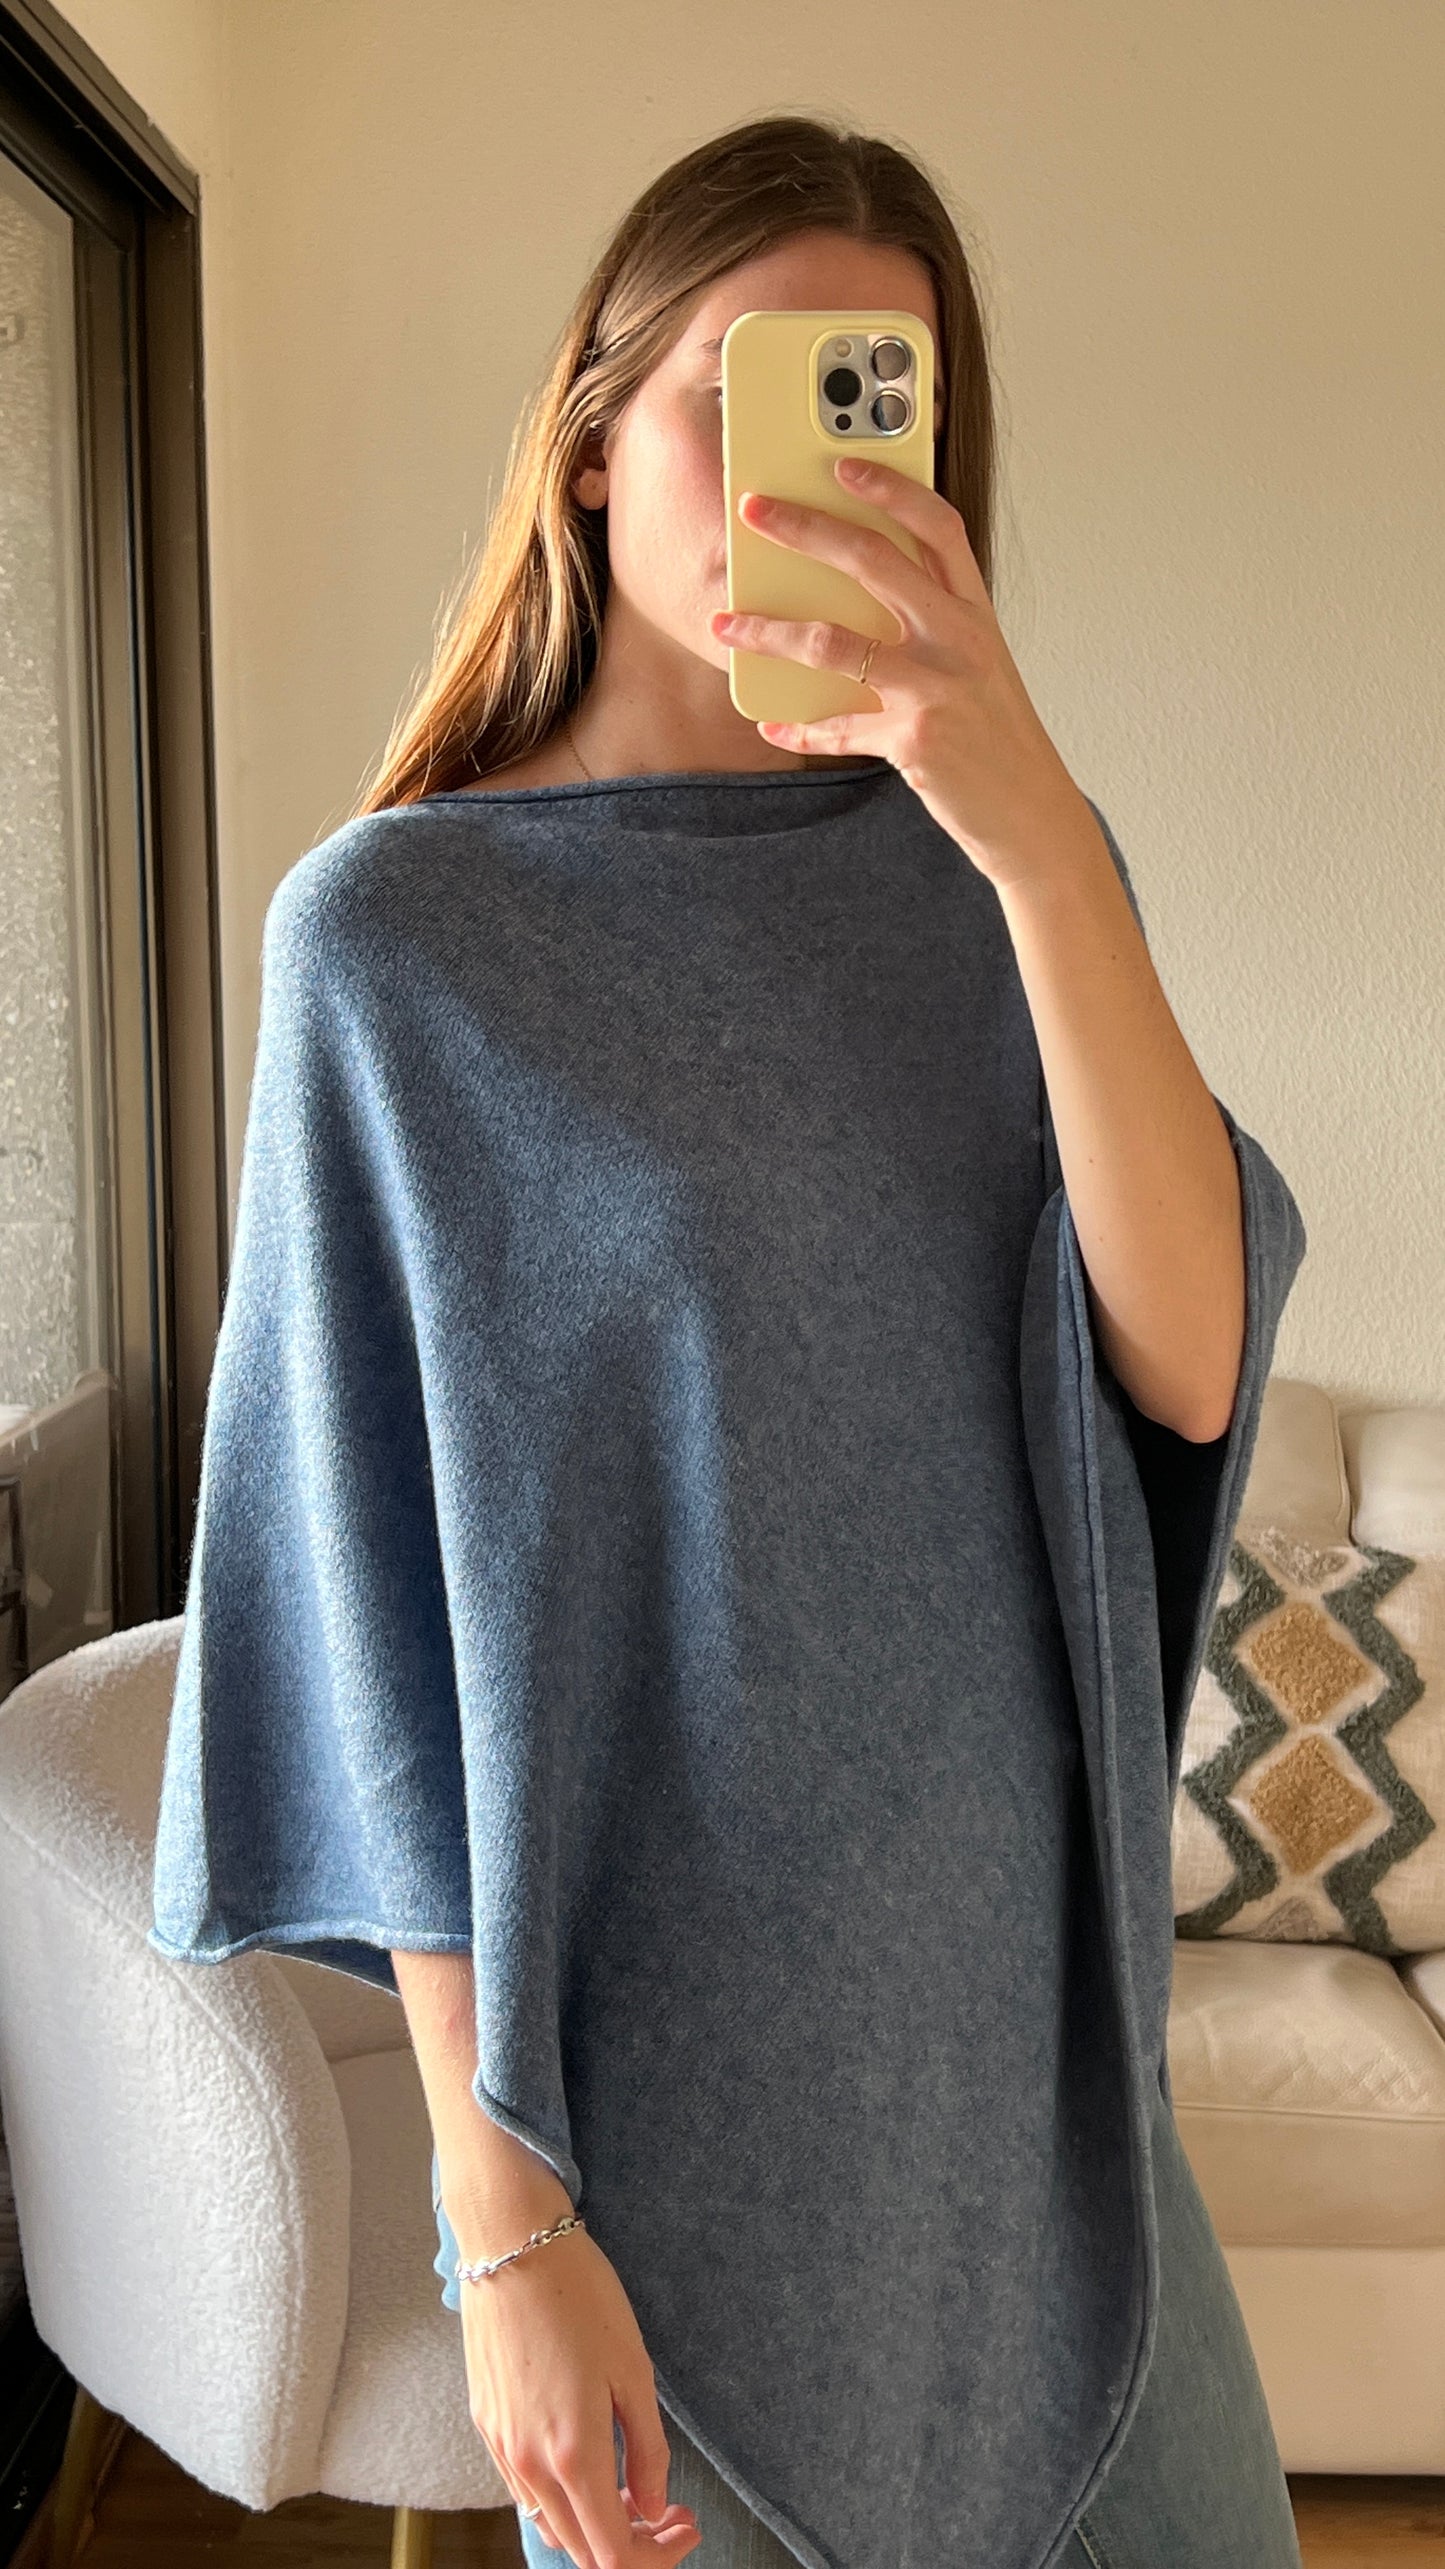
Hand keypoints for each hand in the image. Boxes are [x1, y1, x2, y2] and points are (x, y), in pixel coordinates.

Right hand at [459, 2216, 700, 2568]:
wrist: (511, 2244)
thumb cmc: (580, 2296)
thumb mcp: (634, 2370)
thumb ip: (647, 2450)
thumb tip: (655, 2506)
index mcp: (574, 2455)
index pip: (614, 2554)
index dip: (657, 2555)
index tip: (686, 2524)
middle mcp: (530, 2464)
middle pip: (581, 2550)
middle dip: (632, 2541)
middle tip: (668, 2507)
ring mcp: (501, 2447)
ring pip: (550, 2524)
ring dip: (594, 2521)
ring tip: (630, 2483)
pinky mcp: (485, 2424)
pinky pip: (525, 2490)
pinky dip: (561, 2496)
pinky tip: (587, 2456)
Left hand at [709, 457, 1092, 892]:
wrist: (1033, 813)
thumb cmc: (997, 736)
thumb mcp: (976, 666)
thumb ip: (927, 626)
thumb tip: (843, 597)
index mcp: (976, 611)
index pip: (937, 526)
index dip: (891, 487)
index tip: (842, 462)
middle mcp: (960, 639)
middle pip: (873, 562)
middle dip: (804, 528)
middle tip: (753, 510)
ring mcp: (937, 688)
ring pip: (833, 642)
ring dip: (769, 630)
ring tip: (725, 623)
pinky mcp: (915, 740)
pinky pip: (837, 727)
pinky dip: (799, 727)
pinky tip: (772, 721)